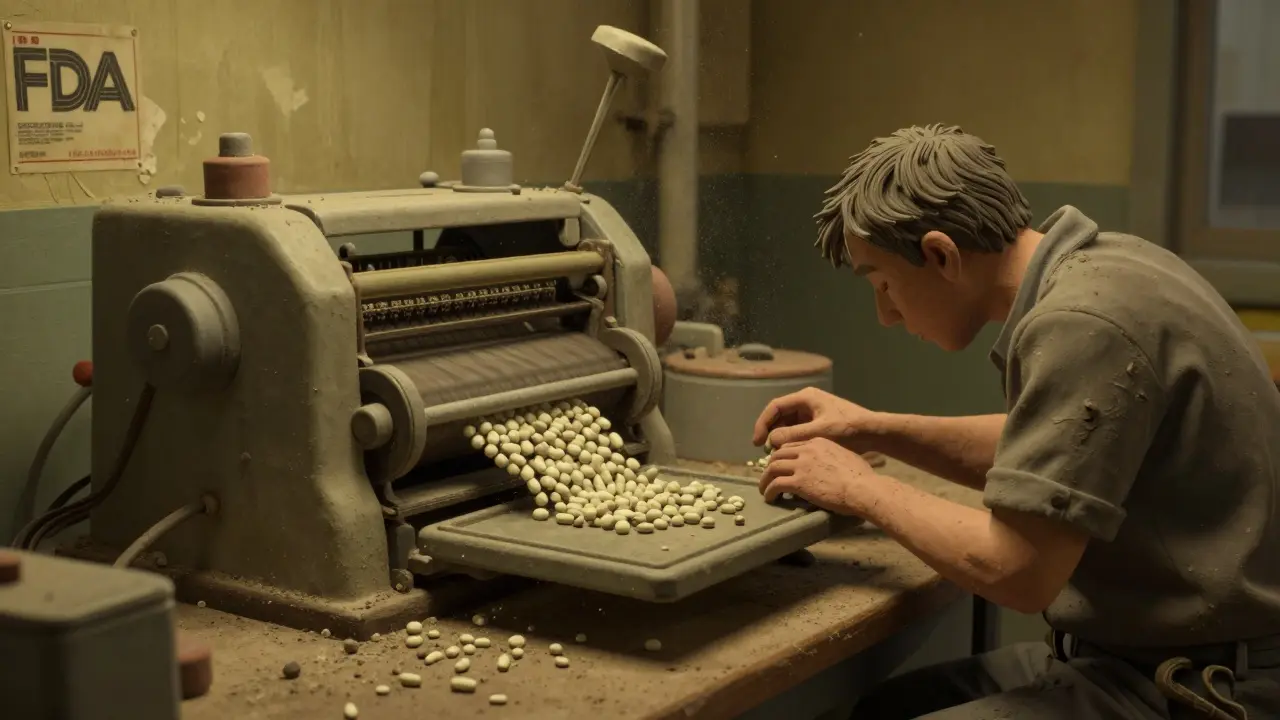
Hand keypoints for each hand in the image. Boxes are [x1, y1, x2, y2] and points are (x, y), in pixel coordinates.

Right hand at [752, 387, 879, 451]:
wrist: (874, 432)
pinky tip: (790, 453)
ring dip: (780, 437)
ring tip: (775, 454)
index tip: (757, 441)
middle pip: (780, 415)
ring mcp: (813, 411)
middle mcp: (807, 401)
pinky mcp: (819, 422)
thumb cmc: (848, 429)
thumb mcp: (818, 433)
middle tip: (764, 450)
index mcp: (806, 397)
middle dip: (770, 431)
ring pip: (788, 423)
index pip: (775, 407)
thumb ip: (792, 435)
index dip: (762, 423)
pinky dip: (791, 439)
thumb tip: (771, 440)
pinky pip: (798, 429)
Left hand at [757, 437, 875, 514]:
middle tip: (769, 478)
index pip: (792, 446)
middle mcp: (807, 450)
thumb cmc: (862, 477)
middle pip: (778, 454)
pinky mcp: (799, 482)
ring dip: (765, 480)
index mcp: (818, 442)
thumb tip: (832, 467)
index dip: (783, 457)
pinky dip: (769, 491)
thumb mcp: (846, 457)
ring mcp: (802, 465)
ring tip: (765, 490)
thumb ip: (834, 457)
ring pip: (772, 468)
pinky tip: (770, 498)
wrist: (864, 488)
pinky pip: (775, 485)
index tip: (782, 467)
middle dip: (770, 466)